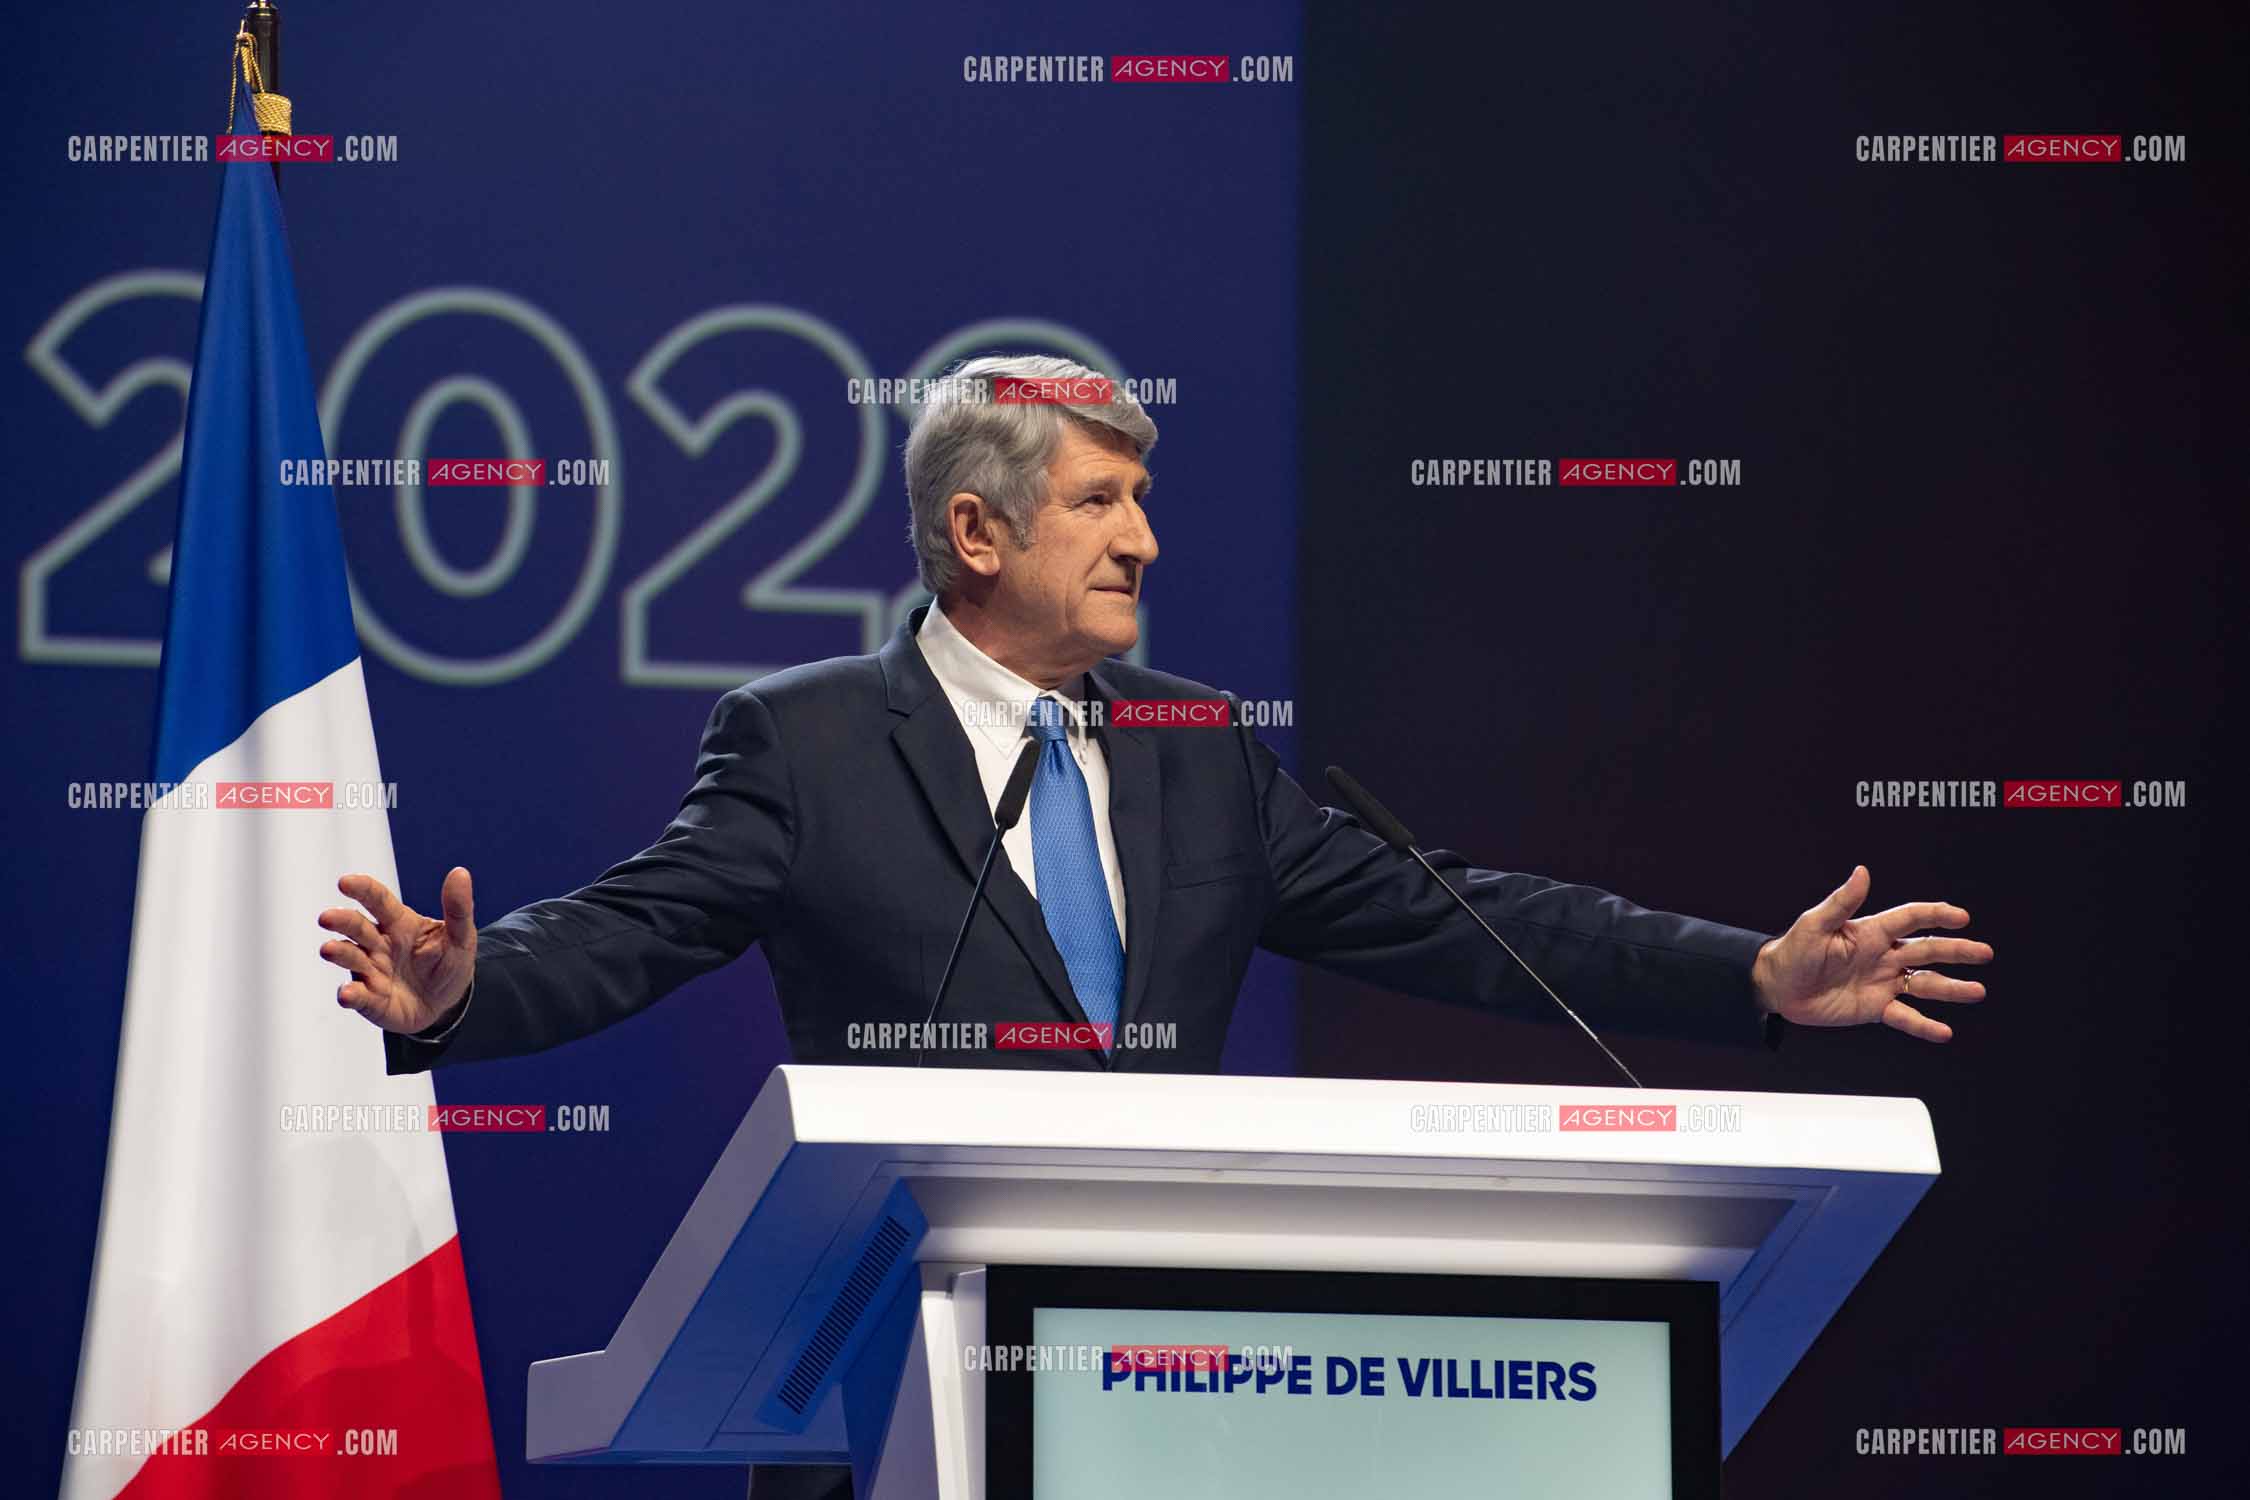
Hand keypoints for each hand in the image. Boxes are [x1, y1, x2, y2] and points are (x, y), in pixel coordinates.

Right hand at [318, 868, 476, 1034]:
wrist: (448, 1003)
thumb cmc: (448, 963)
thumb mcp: (461, 936)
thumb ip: (459, 908)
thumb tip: (460, 872)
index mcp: (399, 922)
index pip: (378, 900)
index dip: (362, 889)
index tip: (345, 882)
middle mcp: (378, 943)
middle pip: (356, 927)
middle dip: (341, 921)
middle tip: (327, 917)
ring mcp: (371, 970)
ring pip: (350, 957)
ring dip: (338, 953)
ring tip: (328, 949)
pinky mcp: (370, 999)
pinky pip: (357, 996)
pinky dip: (350, 994)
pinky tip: (347, 994)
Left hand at [1752, 866, 1990, 1041]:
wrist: (1778, 987)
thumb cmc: (1793, 951)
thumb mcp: (1814, 925)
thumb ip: (1841, 902)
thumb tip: (1861, 871)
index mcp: (1871, 932)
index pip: (1910, 919)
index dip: (1935, 916)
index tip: (1961, 917)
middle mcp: (1883, 956)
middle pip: (1927, 951)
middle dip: (1956, 951)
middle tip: (1985, 953)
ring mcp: (1882, 982)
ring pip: (1924, 985)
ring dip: (1951, 988)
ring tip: (1977, 992)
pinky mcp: (1875, 1008)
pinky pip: (1905, 1017)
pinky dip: (1924, 1026)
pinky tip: (1945, 1032)